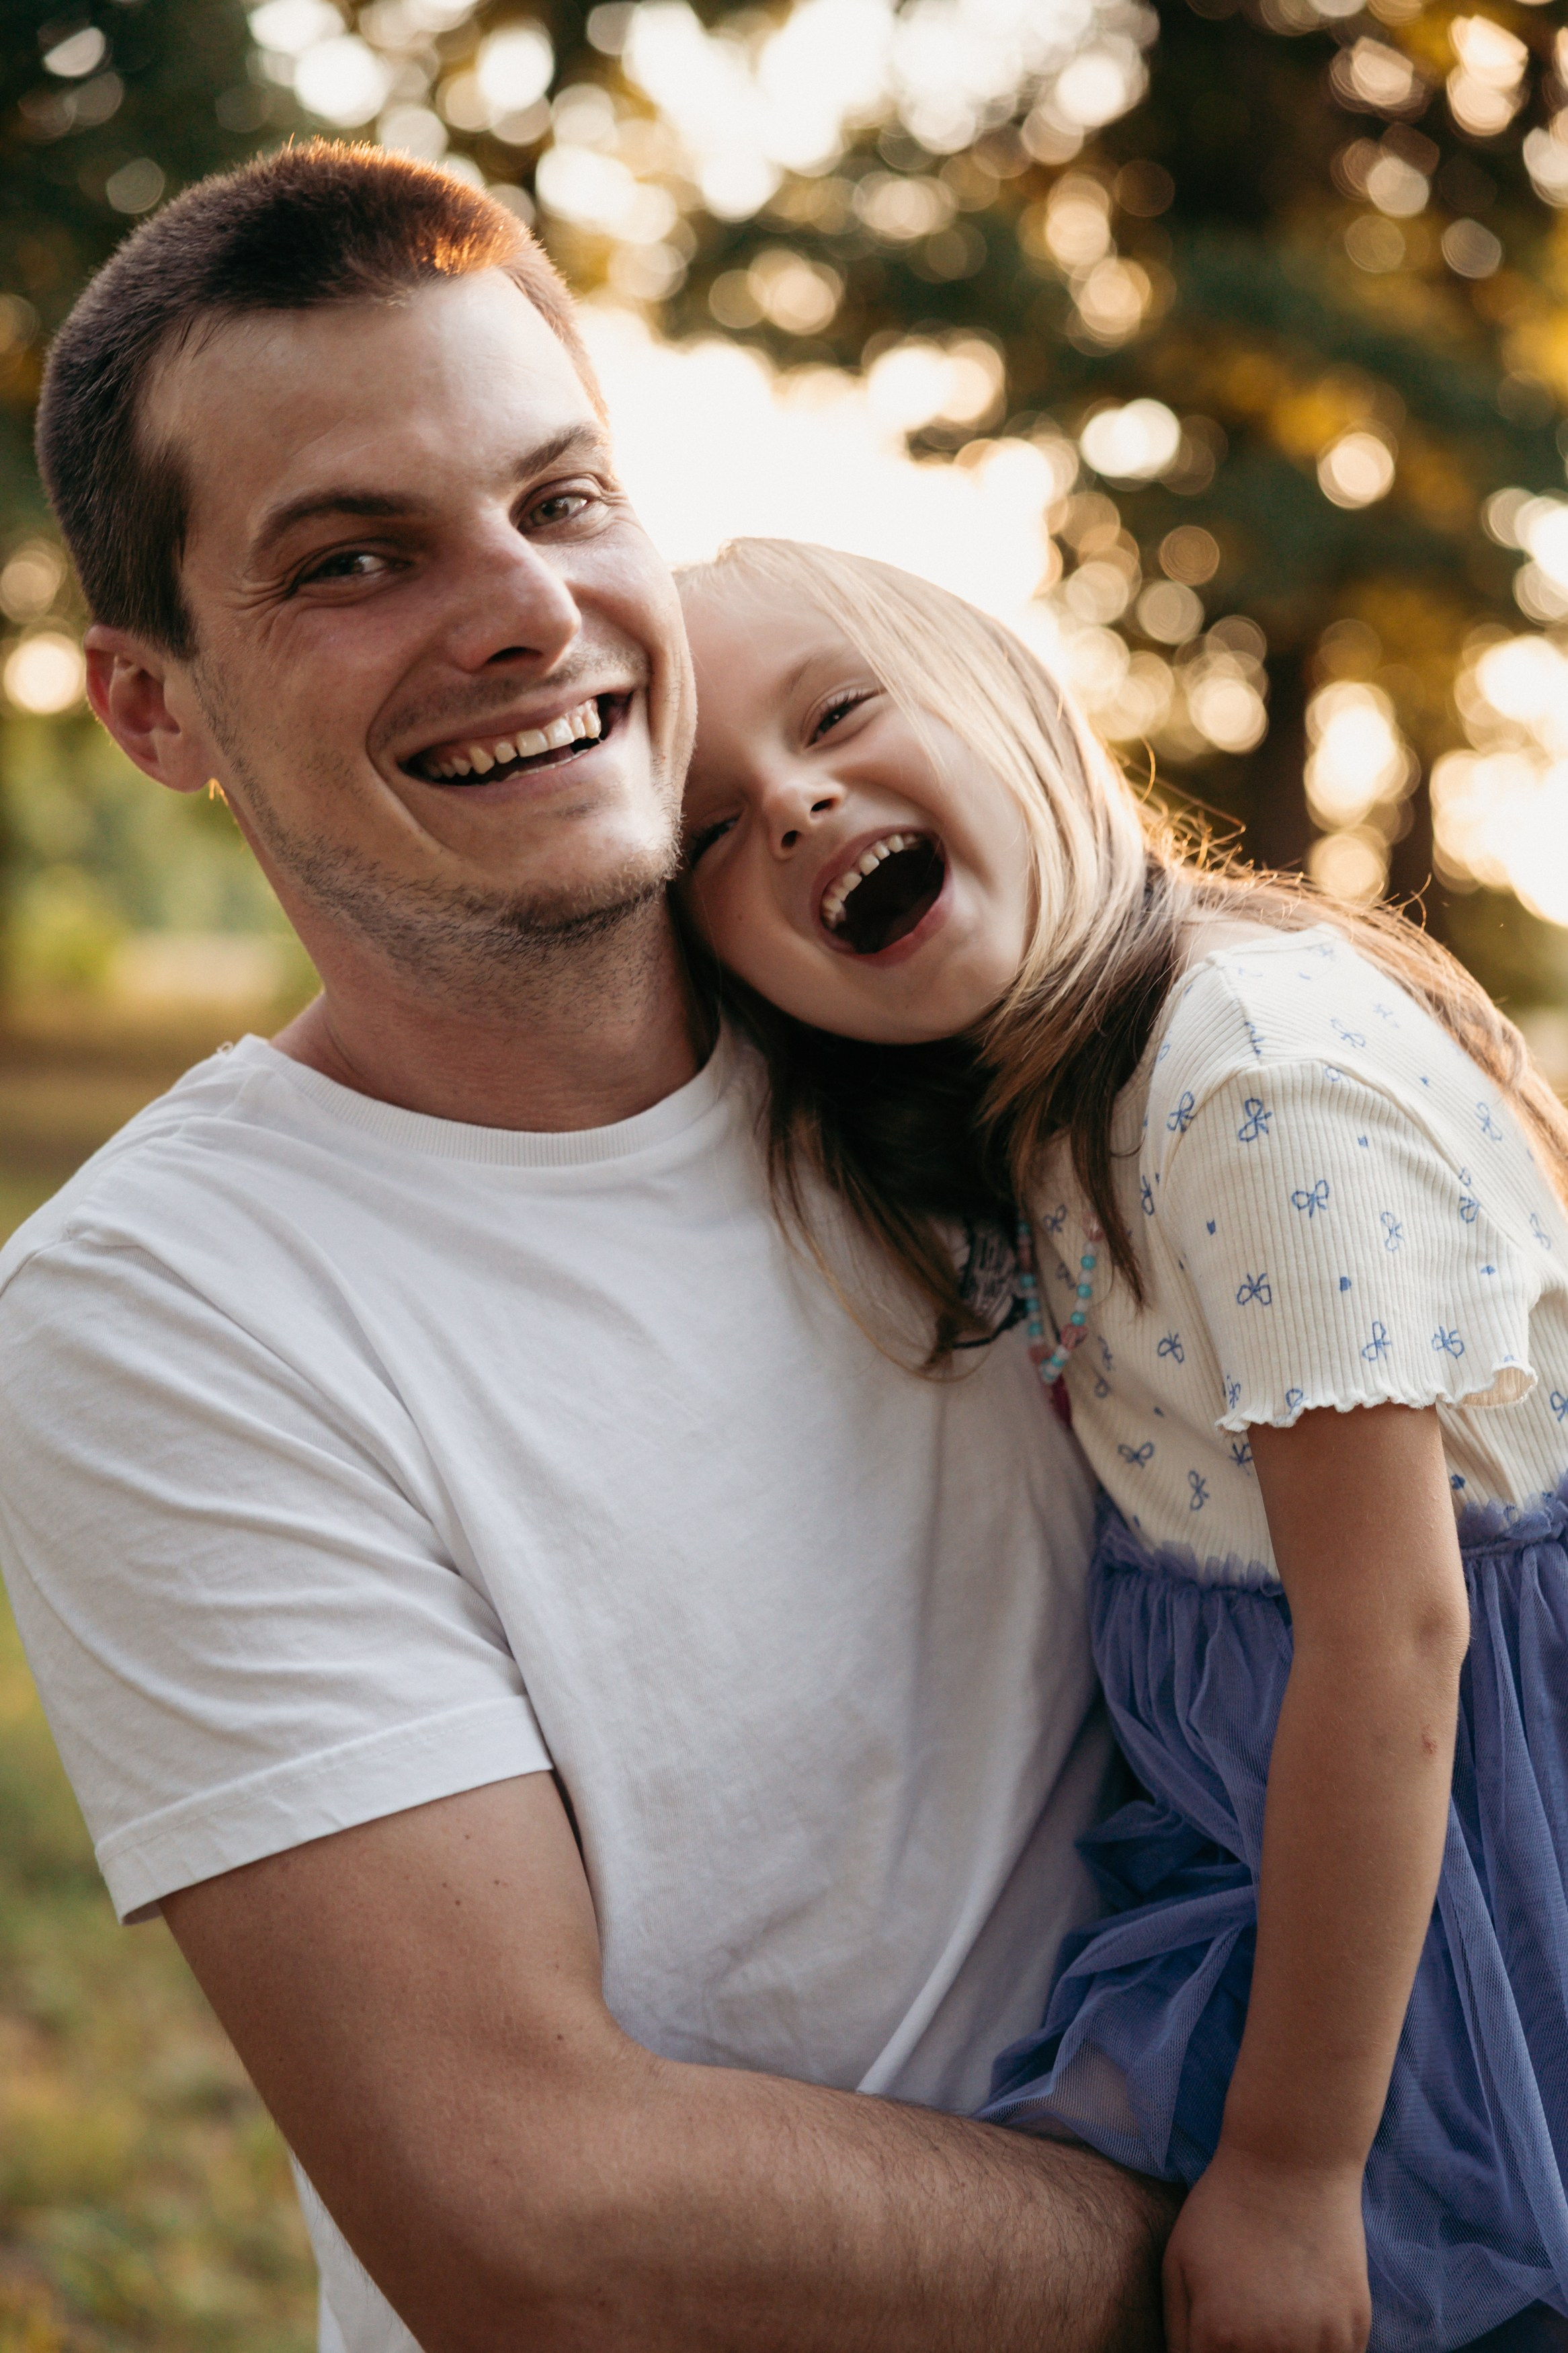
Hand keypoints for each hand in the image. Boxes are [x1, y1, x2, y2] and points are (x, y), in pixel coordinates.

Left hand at [1163, 2143, 1370, 2352]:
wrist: (1290, 2160)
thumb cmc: (1224, 2207)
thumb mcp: (1178, 2262)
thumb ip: (1177, 2329)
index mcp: (1219, 2337)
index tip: (1216, 2336)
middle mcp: (1271, 2351)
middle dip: (1244, 2352)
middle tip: (1244, 2321)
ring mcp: (1319, 2342)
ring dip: (1287, 2352)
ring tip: (1277, 2316)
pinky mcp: (1354, 2327)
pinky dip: (1321, 2349)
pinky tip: (1308, 2320)